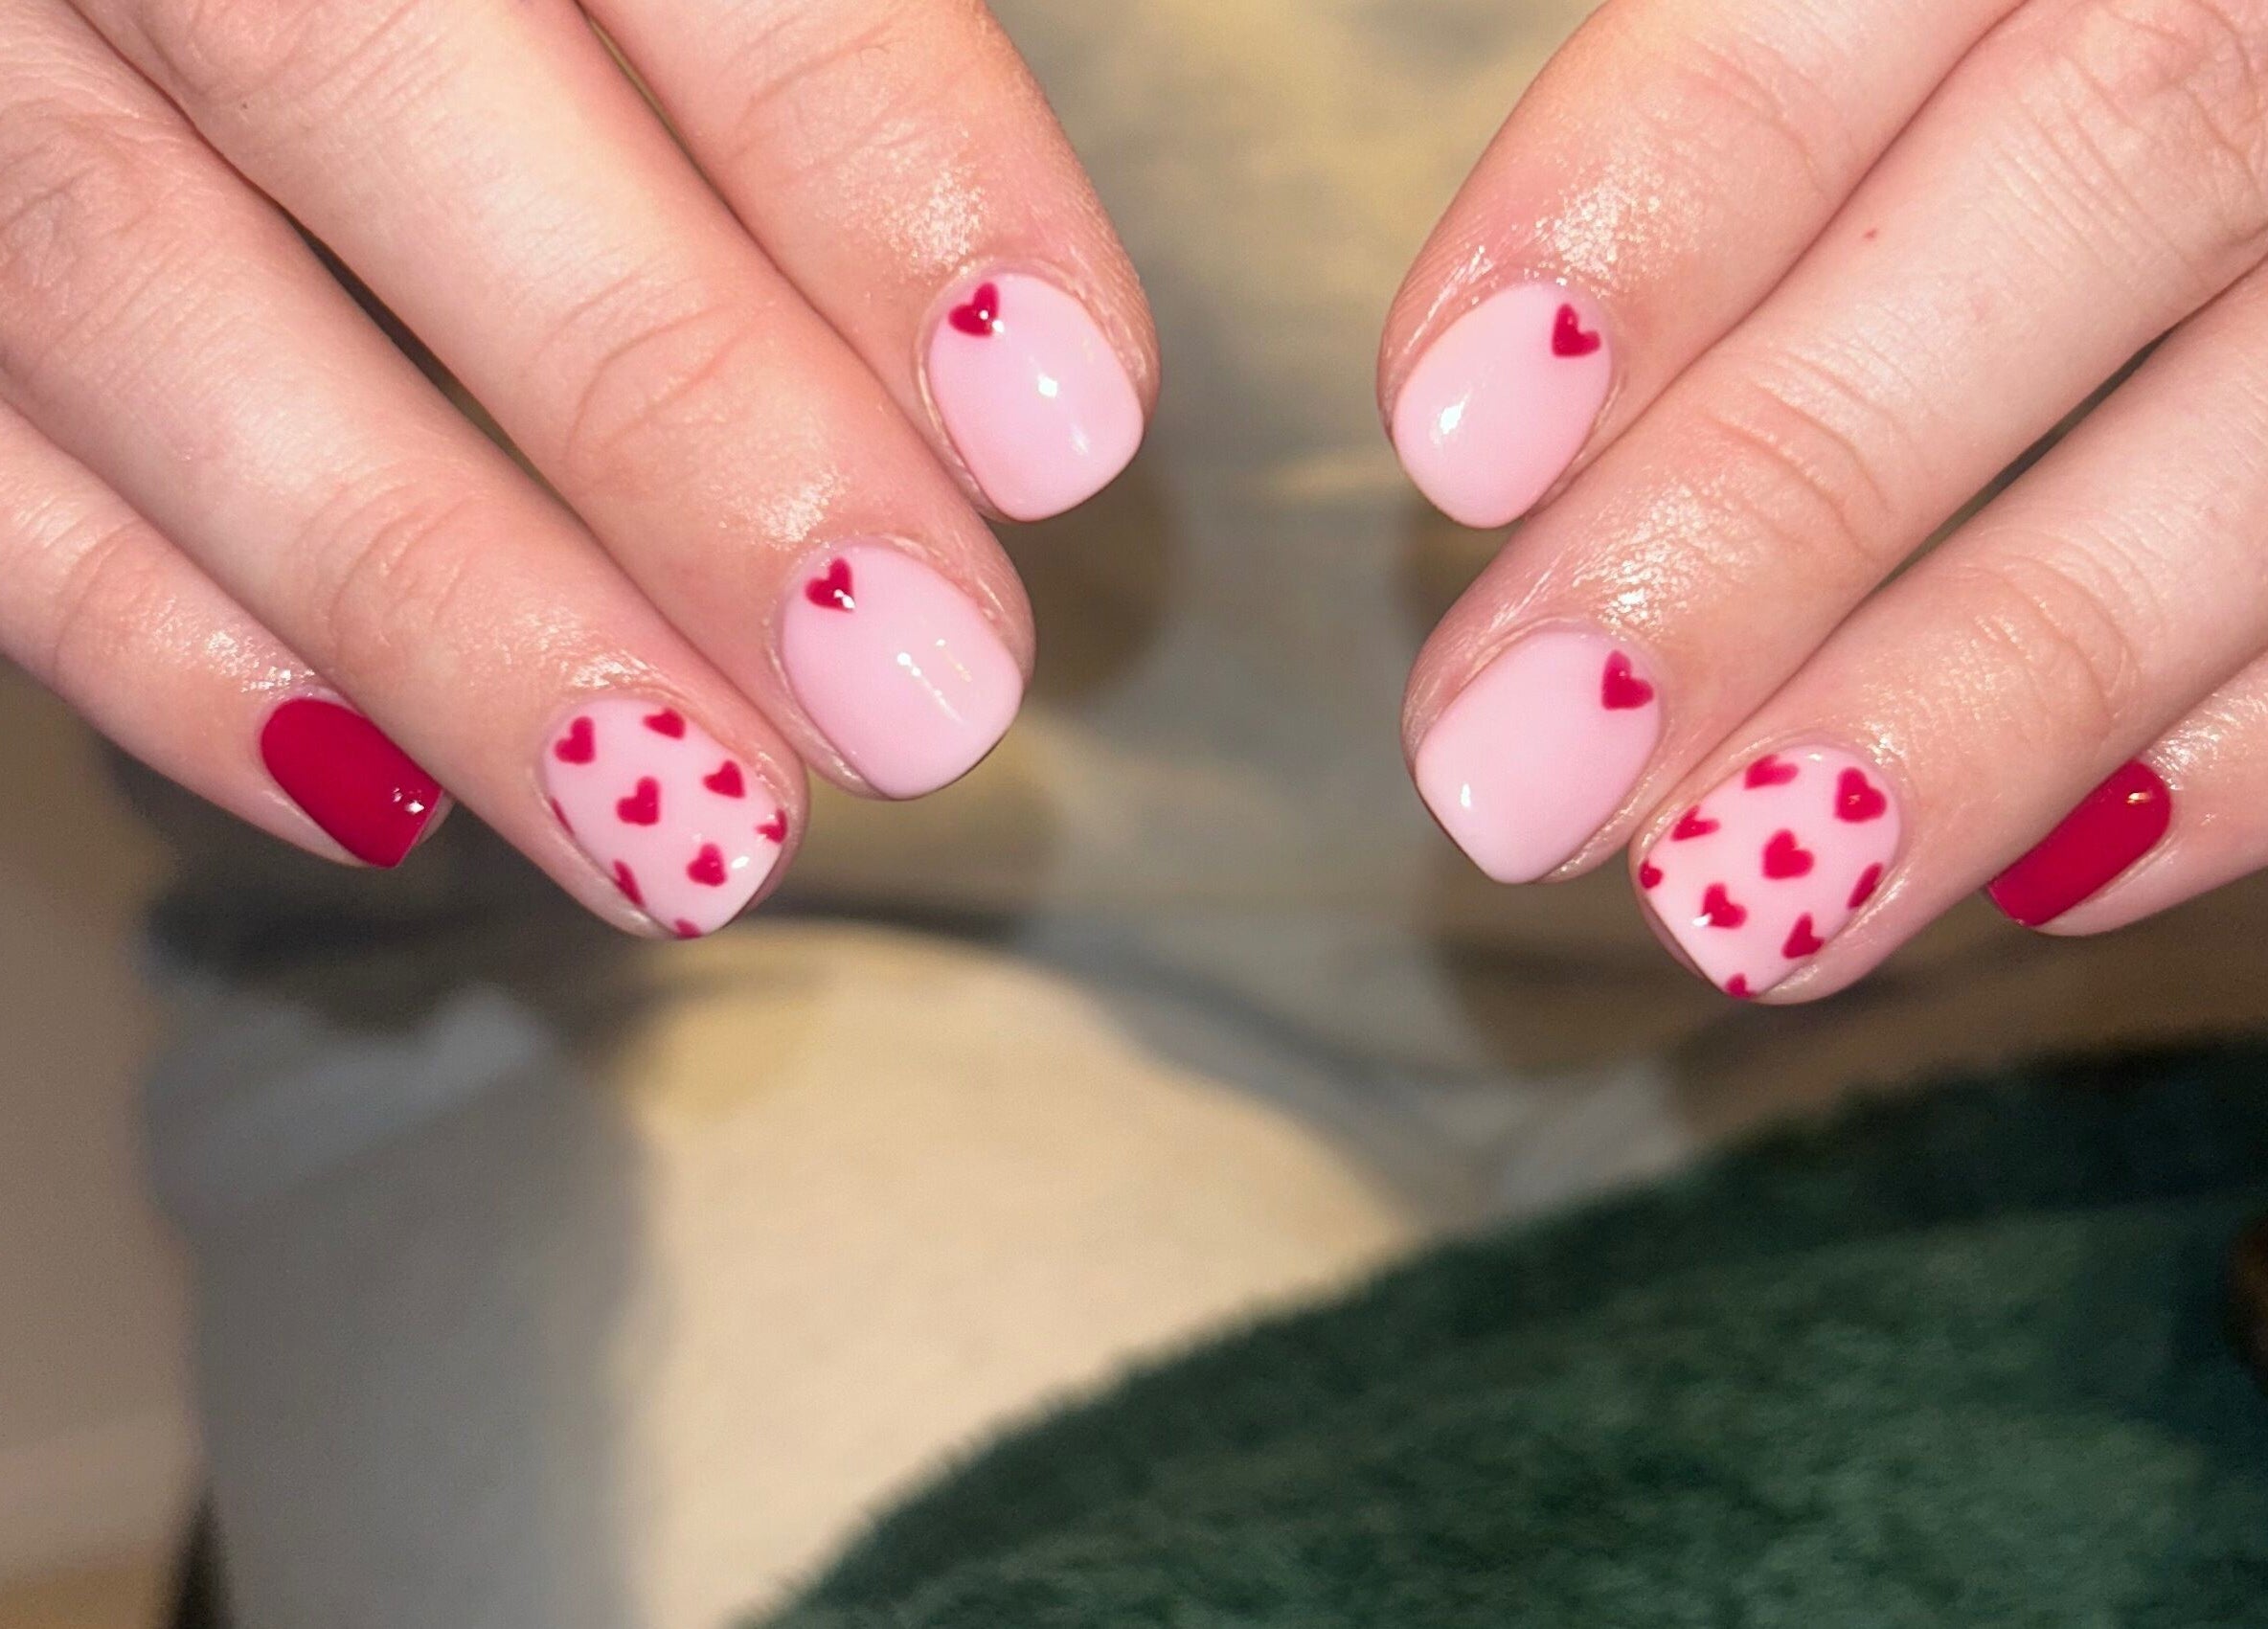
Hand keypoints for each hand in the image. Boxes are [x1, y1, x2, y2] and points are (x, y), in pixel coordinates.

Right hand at [0, 0, 1151, 935]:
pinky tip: (375, 802)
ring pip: (137, 292)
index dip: (877, 163)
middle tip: (922, 684)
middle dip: (679, 417)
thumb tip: (1006, 373)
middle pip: (371, 82)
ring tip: (704, 827)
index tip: (1068, 428)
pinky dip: (146, 640)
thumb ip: (767, 45)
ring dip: (444, 605)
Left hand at [1388, 0, 2267, 999]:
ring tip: (1726, 905)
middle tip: (1508, 772)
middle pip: (2067, 201)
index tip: (1454, 443)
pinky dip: (2249, 756)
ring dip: (1981, 703)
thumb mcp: (1908, 2)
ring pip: (2263, 447)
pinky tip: (2055, 877)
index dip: (1646, 213)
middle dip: (1761, 519)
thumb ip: (1768, 122)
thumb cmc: (2020, 40)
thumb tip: (1517, 431)